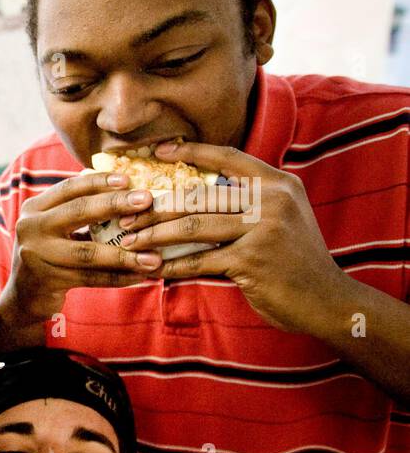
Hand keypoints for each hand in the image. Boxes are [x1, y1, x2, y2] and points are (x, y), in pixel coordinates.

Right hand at [2, 171, 163, 325]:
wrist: (23, 296)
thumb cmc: (49, 255)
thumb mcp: (54, 228)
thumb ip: (77, 211)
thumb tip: (125, 190)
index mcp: (34, 209)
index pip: (70, 188)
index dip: (99, 181)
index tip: (129, 179)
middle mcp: (30, 227)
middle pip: (78, 211)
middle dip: (116, 204)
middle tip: (147, 201)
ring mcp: (35, 255)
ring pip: (87, 252)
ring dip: (124, 254)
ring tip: (152, 257)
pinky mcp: (46, 280)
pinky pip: (90, 278)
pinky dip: (117, 278)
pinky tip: (138, 276)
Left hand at [120, 139, 345, 332]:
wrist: (328, 300)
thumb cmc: (294, 261)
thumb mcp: (279, 220)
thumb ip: (248, 203)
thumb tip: (196, 197)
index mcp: (278, 184)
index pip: (227, 158)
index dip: (191, 152)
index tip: (156, 151)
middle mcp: (273, 199)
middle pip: (200, 195)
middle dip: (157, 206)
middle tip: (125, 213)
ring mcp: (264, 228)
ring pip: (194, 226)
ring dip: (155, 234)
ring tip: (128, 239)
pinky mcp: (253, 259)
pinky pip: (200, 260)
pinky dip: (172, 266)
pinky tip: (151, 268)